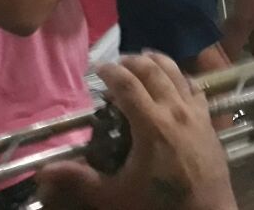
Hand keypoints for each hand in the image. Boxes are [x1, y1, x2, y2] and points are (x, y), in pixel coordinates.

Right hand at [35, 53, 236, 209]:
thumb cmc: (158, 204)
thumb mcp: (114, 195)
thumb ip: (80, 179)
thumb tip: (44, 171)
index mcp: (151, 124)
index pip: (127, 85)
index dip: (111, 71)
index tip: (98, 67)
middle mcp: (175, 110)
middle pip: (154, 71)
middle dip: (134, 61)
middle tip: (118, 62)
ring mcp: (196, 112)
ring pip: (178, 74)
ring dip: (159, 63)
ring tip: (144, 58)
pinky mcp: (209, 119)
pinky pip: (196, 88)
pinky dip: (182, 77)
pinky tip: (176, 80)